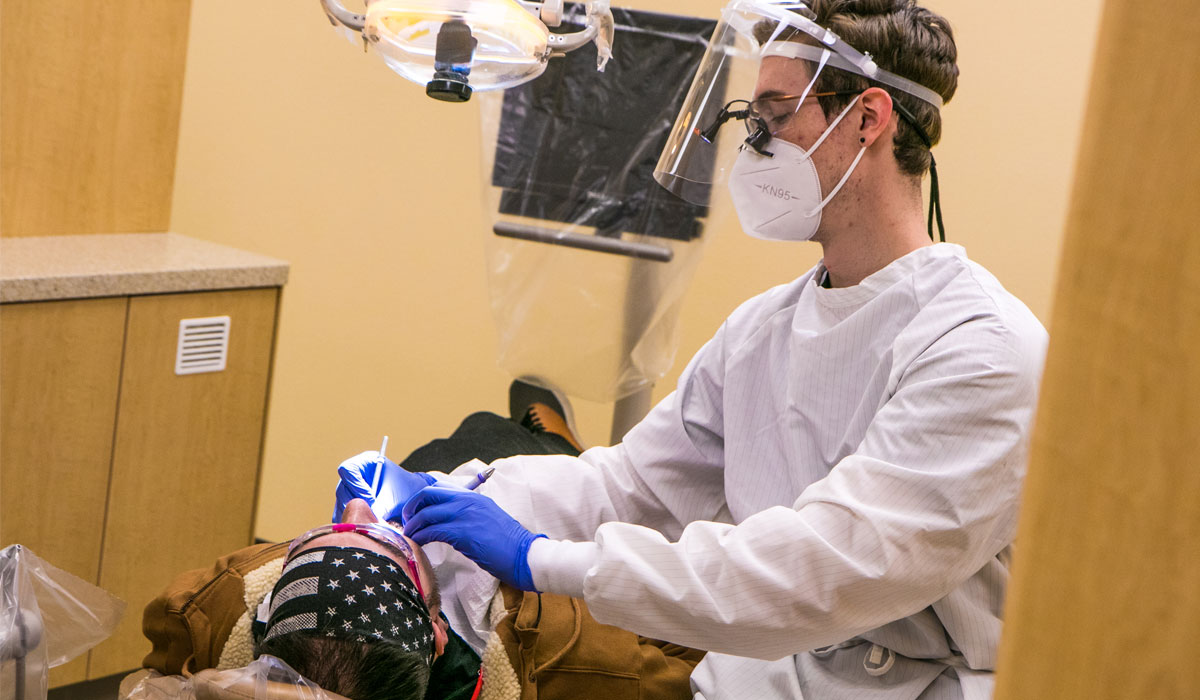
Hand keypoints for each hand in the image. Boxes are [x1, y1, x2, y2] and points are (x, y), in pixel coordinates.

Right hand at [332, 451, 435, 521]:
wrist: (410, 498)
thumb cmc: (404, 490)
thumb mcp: (394, 497)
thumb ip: (380, 506)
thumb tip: (367, 519)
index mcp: (365, 461)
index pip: (348, 470)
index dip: (357, 486)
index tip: (371, 499)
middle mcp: (353, 473)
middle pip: (342, 488)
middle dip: (355, 505)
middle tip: (369, 516)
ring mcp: (348, 488)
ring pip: (341, 503)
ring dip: (352, 515)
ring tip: (368, 523)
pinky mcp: (348, 502)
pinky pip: (342, 512)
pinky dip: (351, 521)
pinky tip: (362, 528)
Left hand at [402, 486, 545, 590]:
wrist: (525, 556)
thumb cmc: (508, 544)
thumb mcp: (487, 521)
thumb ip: (468, 516)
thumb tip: (445, 523)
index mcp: (474, 497)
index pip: (439, 488)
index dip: (421, 499)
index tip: (413, 512)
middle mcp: (469, 501)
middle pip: (428, 494)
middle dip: (411, 508)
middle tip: (406, 523)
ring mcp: (467, 515)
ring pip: (427, 513)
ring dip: (412, 526)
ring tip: (408, 537)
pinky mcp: (464, 533)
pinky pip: (433, 530)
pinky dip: (421, 537)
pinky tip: (418, 544)